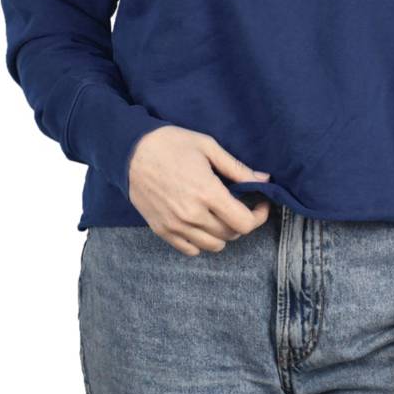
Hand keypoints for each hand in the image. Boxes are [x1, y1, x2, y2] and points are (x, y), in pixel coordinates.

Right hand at [128, 125, 271, 255]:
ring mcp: (175, 226)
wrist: (130, 151)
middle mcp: (192, 215)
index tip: (260, 203)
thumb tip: (264, 180)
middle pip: (231, 234)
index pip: (245, 222)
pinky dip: (202, 241)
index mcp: (207, 193)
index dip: (259, 215)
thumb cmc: (171, 143)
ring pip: (213, 245)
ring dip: (223, 233)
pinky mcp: (161, 230)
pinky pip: (190, 250)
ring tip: (221, 214)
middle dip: (242, 221)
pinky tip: (202, 223)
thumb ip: (237, 168)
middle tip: (241, 204)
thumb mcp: (208, 147)